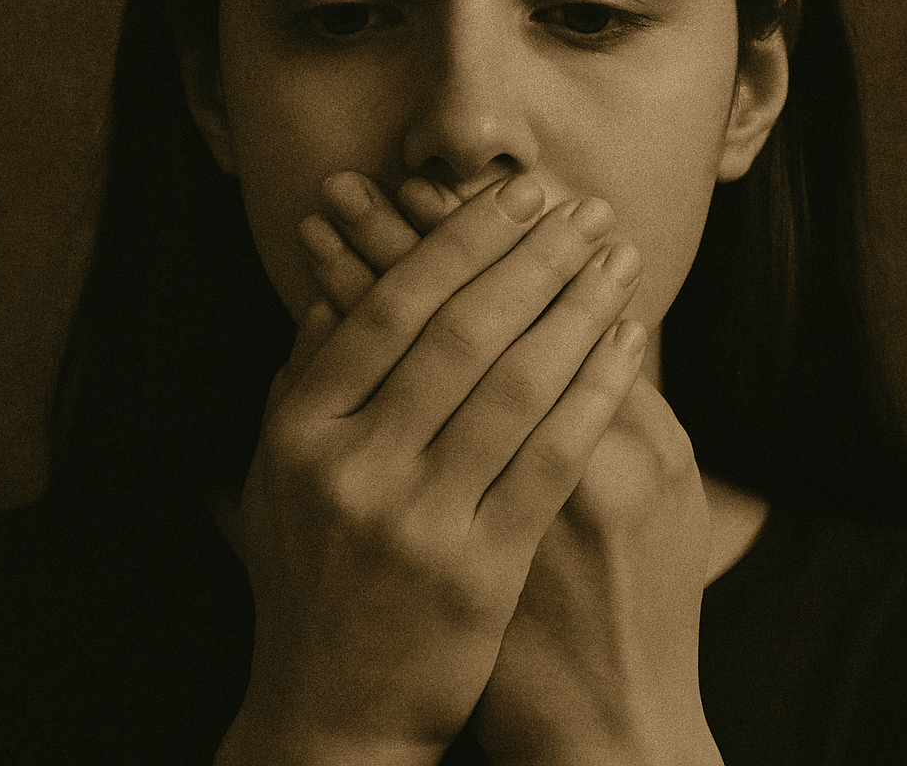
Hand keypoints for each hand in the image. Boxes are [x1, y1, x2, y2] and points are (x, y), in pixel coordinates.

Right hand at [218, 175, 646, 764]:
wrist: (334, 712)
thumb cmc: (310, 579)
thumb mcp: (278, 478)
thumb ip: (302, 382)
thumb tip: (335, 290)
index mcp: (299, 432)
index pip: (390, 307)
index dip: (459, 240)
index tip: (516, 195)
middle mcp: (352, 469)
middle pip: (461, 331)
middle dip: (532, 256)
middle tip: (582, 206)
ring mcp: (417, 522)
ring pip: (515, 384)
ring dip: (576, 306)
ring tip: (617, 255)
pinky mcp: (480, 571)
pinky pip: (551, 456)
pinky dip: (595, 387)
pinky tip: (628, 338)